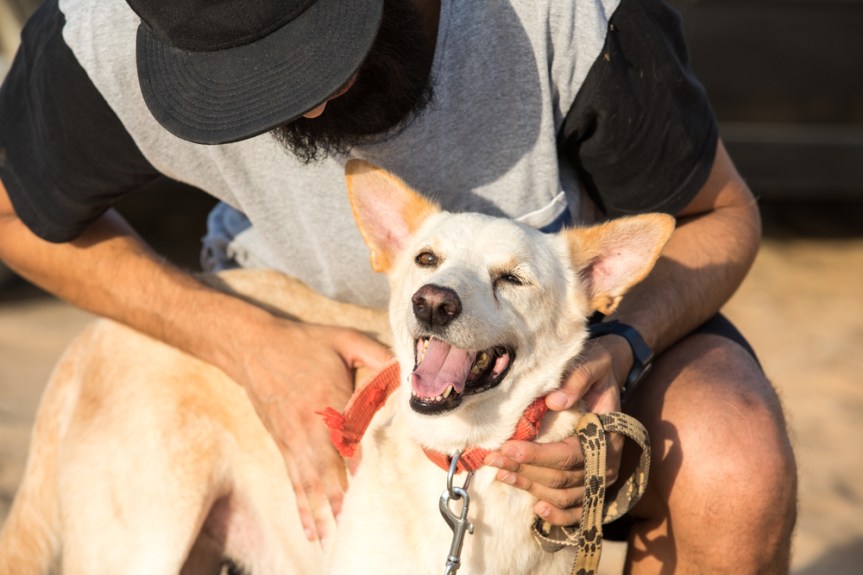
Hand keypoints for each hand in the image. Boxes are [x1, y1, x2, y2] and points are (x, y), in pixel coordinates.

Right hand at [230, 318, 391, 540]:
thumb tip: (406, 368)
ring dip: (324, 512)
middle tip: (357, 523)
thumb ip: (377, 354)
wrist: (254, 347)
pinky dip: (303, 508)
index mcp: (330, 400)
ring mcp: (294, 440)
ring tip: (334, 538)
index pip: (351, 438)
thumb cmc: (304, 343)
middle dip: (343, 497)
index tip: (376, 483)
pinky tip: (311, 530)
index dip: (363, 461)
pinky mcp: (283, 446)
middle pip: (330, 469)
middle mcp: (311, 427)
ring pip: (311, 483)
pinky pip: (295, 482)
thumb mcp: (344, 339)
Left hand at [484, 336, 630, 525]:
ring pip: (563, 495)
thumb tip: (556, 401)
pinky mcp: (592, 486)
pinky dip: (558, 514)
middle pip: (562, 478)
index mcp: (607, 434)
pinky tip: (536, 507)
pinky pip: (577, 510)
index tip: (509, 447)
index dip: (538, 455)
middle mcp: (606, 463)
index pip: (570, 454)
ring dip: (530, 486)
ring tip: (501, 472)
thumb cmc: (597, 372)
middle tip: (493, 458)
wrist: (606, 379)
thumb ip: (577, 380)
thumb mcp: (592, 364)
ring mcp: (600, 479)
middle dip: (524, 470)